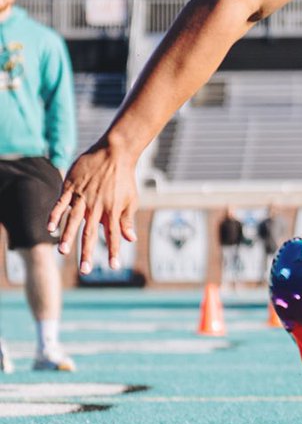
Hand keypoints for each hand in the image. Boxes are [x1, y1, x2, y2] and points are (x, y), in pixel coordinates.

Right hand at [47, 142, 138, 274]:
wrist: (114, 153)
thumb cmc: (124, 178)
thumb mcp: (131, 199)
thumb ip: (127, 220)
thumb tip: (130, 239)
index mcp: (112, 210)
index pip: (113, 235)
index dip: (113, 251)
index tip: (114, 266)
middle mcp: (97, 206)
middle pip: (90, 233)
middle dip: (87, 253)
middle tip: (85, 270)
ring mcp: (83, 197)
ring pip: (73, 220)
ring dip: (67, 236)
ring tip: (63, 252)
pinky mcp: (71, 187)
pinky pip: (61, 203)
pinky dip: (55, 215)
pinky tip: (50, 228)